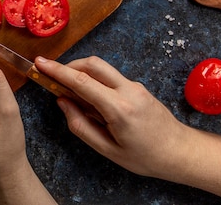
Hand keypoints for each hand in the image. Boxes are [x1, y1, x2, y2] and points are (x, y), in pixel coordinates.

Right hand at [35, 56, 220, 204]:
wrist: (180, 151)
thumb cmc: (145, 157)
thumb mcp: (107, 149)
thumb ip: (80, 125)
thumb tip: (62, 102)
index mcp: (119, 108)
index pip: (82, 81)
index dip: (58, 70)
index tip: (40, 63)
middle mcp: (128, 90)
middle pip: (92, 64)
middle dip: (69, 66)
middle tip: (53, 77)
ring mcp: (134, 85)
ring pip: (101, 68)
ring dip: (82, 73)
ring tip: (72, 94)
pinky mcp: (137, 86)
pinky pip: (110, 77)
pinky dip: (94, 81)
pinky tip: (91, 101)